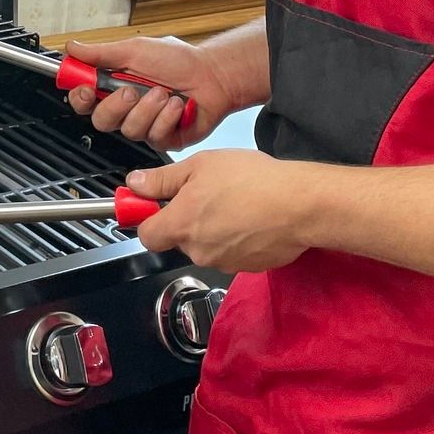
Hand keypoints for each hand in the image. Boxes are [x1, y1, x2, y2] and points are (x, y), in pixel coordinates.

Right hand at [64, 33, 235, 150]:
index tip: (86, 89)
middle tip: (133, 90)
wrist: (212, 75)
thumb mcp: (136, 50)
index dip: (80, 97)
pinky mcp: (162, 138)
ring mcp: (144, 125)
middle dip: (117, 106)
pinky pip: (153, 135)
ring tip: (164, 92)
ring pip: (129, 129)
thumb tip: (72, 48)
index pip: (84, 99)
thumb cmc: (179, 60)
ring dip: (148, 108)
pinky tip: (177, 106)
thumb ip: (101, 53)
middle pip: (100, 120)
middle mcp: (126, 108)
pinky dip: (167, 117)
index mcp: (114, 85)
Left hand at [120, 148, 307, 272]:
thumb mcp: (200, 165)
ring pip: (206, 246)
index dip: (149, 218)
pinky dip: (236, 238)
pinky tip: (251, 217)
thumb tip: (134, 185)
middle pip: (178, 239)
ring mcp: (224, 263)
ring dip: (213, 228)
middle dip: (187, 220)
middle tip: (207, 193)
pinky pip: (231, 253)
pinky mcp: (247, 267)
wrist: (299, 205)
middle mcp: (198, 251)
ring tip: (235, 202)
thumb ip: (162, 179)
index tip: (156, 204)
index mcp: (181, 225)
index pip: (146, 235)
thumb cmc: (250, 180)